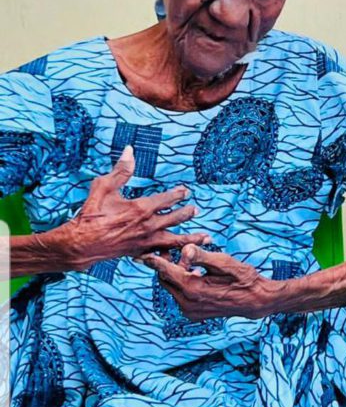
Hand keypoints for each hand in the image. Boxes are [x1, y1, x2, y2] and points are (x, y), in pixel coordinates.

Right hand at [55, 146, 209, 270]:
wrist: (79, 245)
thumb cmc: (91, 214)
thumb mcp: (104, 187)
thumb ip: (121, 170)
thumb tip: (130, 150)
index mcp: (140, 209)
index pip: (167, 199)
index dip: (178, 194)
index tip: (186, 191)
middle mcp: (147, 226)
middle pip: (175, 218)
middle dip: (186, 213)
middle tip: (196, 209)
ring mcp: (144, 241)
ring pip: (173, 240)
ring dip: (190, 238)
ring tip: (204, 238)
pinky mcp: (139, 252)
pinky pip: (161, 253)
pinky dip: (173, 254)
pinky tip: (181, 256)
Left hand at [141, 244, 280, 320]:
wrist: (255, 300)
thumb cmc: (243, 278)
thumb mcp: (225, 262)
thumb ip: (202, 256)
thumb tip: (185, 249)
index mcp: (194, 289)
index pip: (167, 273)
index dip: (155, 261)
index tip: (143, 254)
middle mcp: (188, 304)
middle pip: (167, 281)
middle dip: (166, 265)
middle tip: (168, 248)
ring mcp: (190, 311)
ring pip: (173, 288)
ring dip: (175, 274)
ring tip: (184, 258)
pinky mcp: (193, 314)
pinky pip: (180, 295)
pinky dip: (182, 283)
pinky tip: (192, 272)